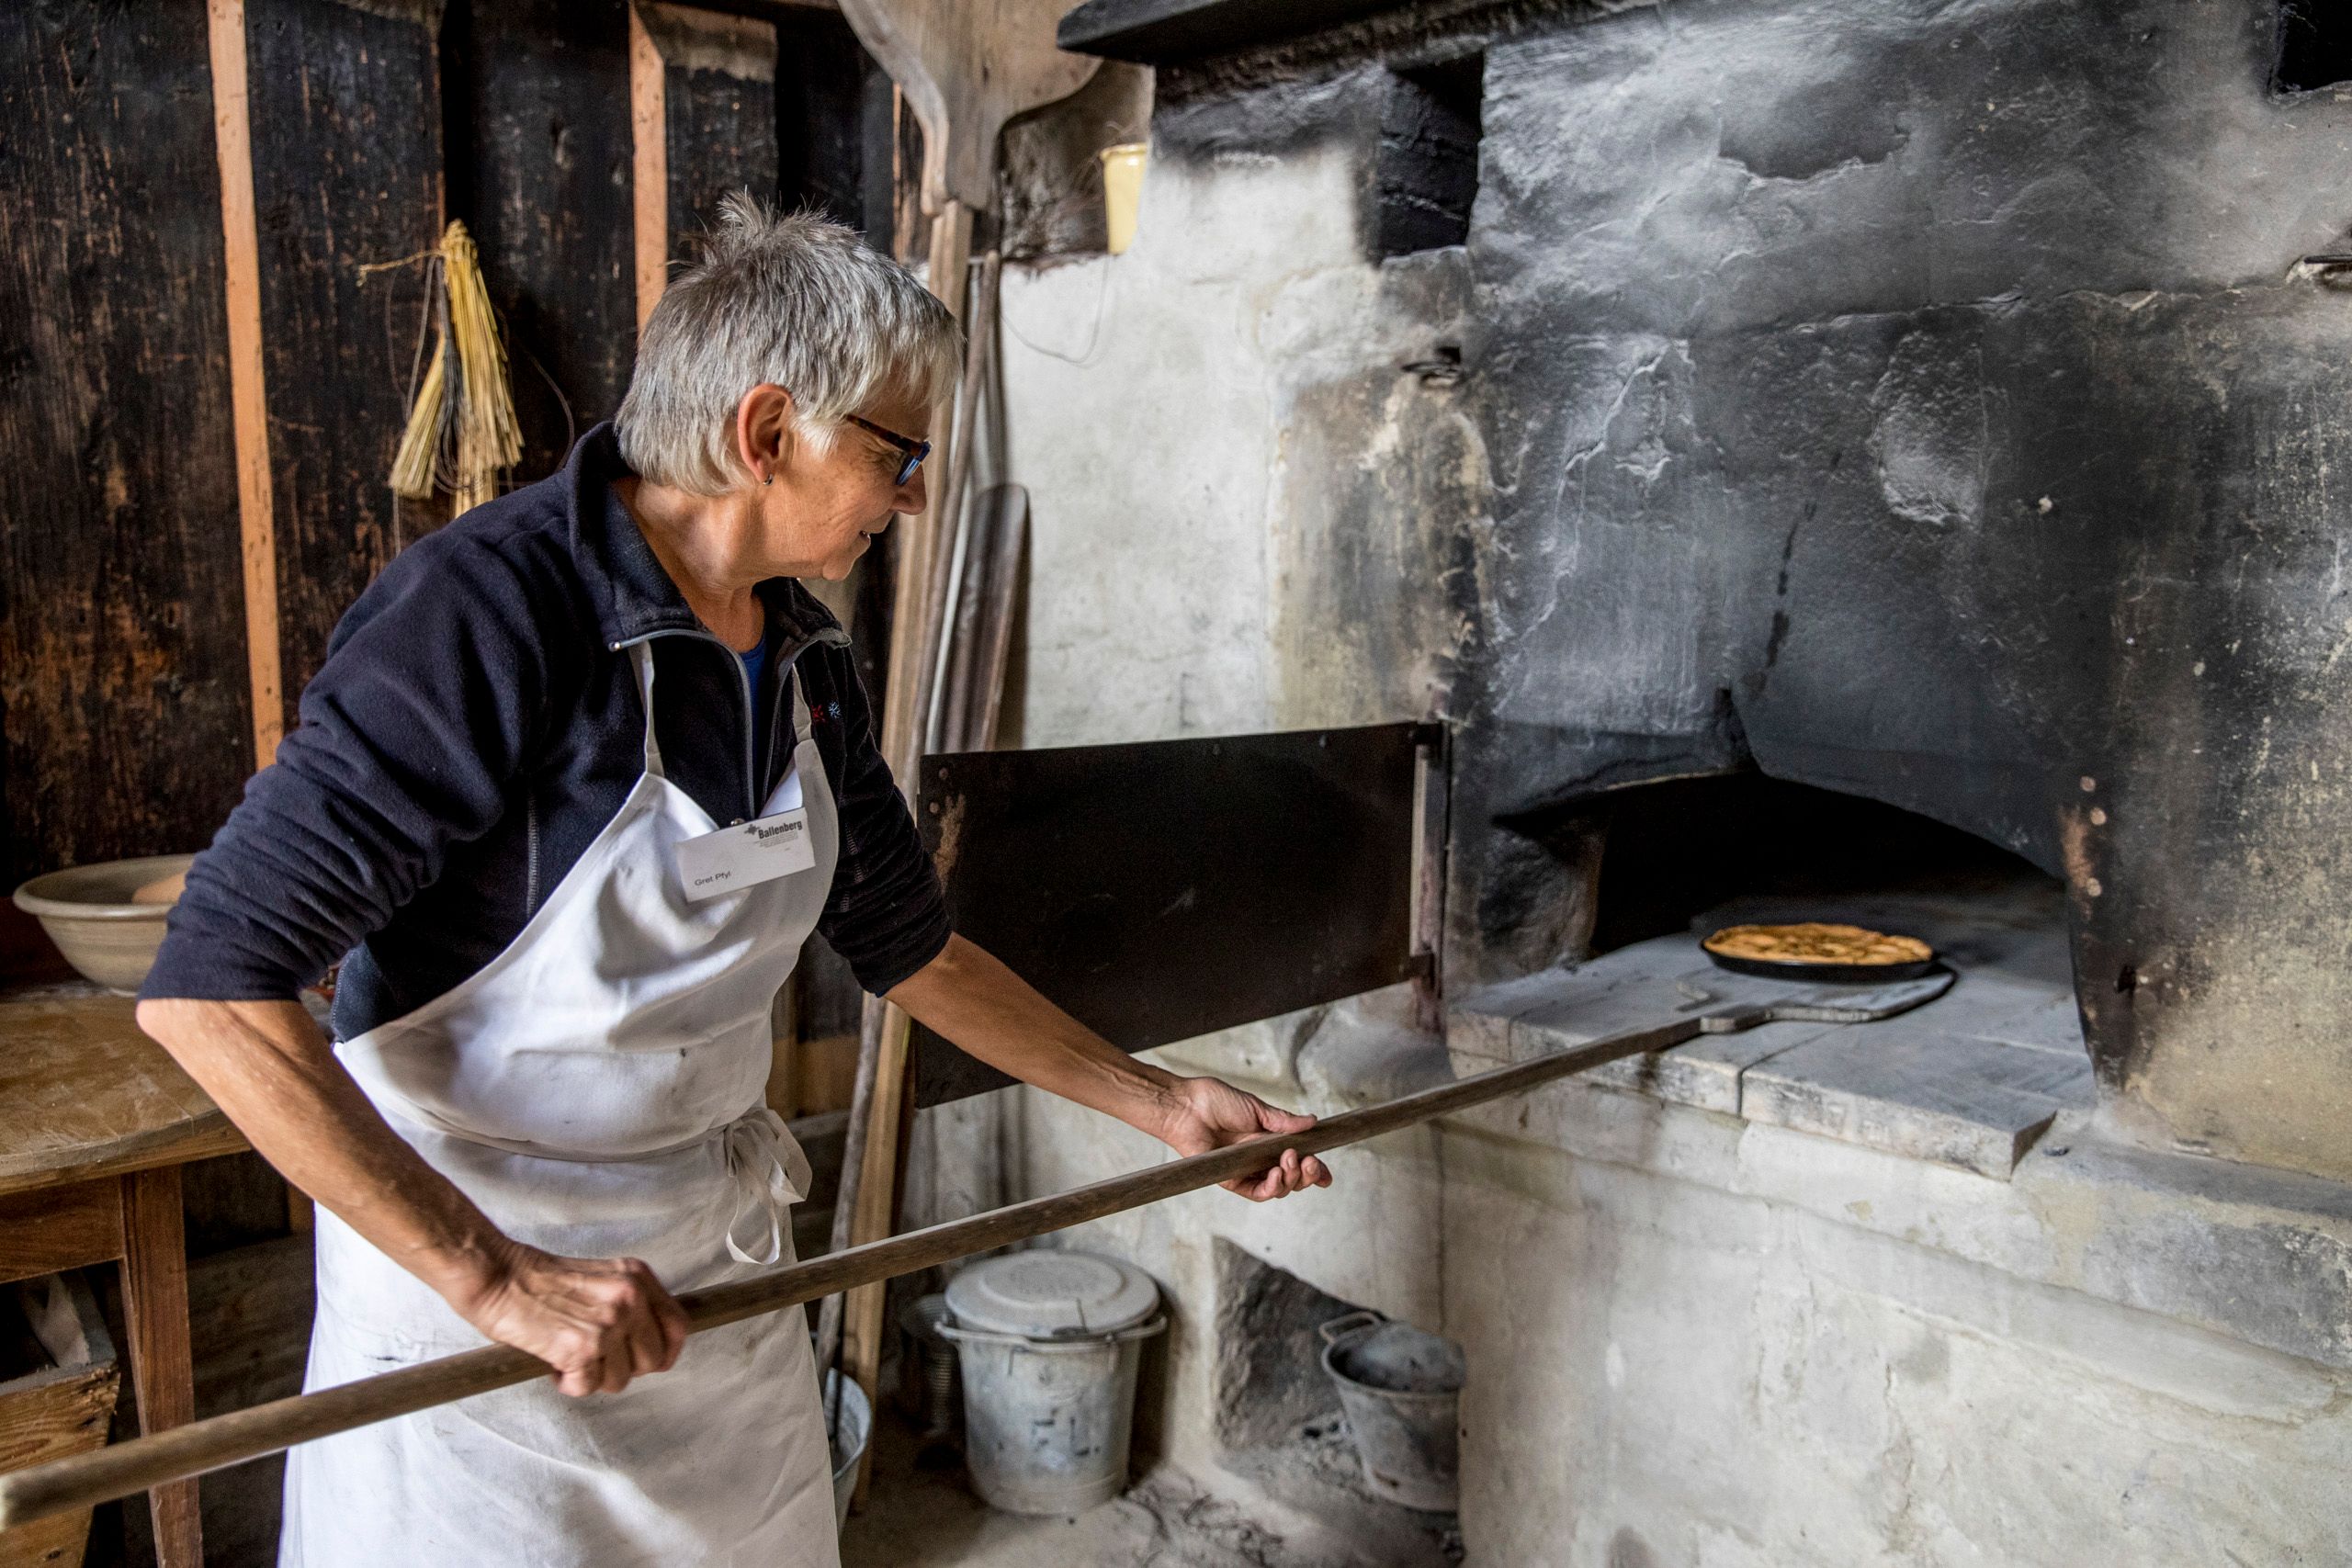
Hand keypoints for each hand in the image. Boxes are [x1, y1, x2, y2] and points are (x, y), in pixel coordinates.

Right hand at [449, 1239, 689, 1396]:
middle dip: (623, 1369)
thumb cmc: (539, 1281)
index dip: (665, 1352)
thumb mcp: (602, 1280)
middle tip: (594, 1359)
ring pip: (620, 1380)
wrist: (497, 1276)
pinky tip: (555, 1364)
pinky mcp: (581, 1347)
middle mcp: (629, 1298)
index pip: (678, 1326)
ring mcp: (608, 1323)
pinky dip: (569, 1384)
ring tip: (569, 1356)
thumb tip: (648, 1343)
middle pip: (653, 1360)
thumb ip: (630, 1304)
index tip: (645, 1362)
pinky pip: (588, 1387)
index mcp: (637, 1278)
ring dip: (593, 1377)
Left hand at [1153, 1076, 1333, 1201]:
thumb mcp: (1257, 1108)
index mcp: (1270, 1141)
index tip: (1327, 1175)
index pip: (1298, 1160)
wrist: (1188, 1106)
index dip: (1315, 1170)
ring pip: (1278, 1188)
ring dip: (1291, 1179)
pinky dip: (1271, 1188)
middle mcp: (1261, 1158)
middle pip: (1293, 1178)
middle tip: (1311, 1163)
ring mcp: (1247, 1170)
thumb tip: (1312, 1122)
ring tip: (1290, 1161)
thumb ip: (1284, 1121)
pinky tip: (1276, 1176)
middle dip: (1308, 1175)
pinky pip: (1256, 1192)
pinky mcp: (1232, 1179)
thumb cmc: (1216, 1102)